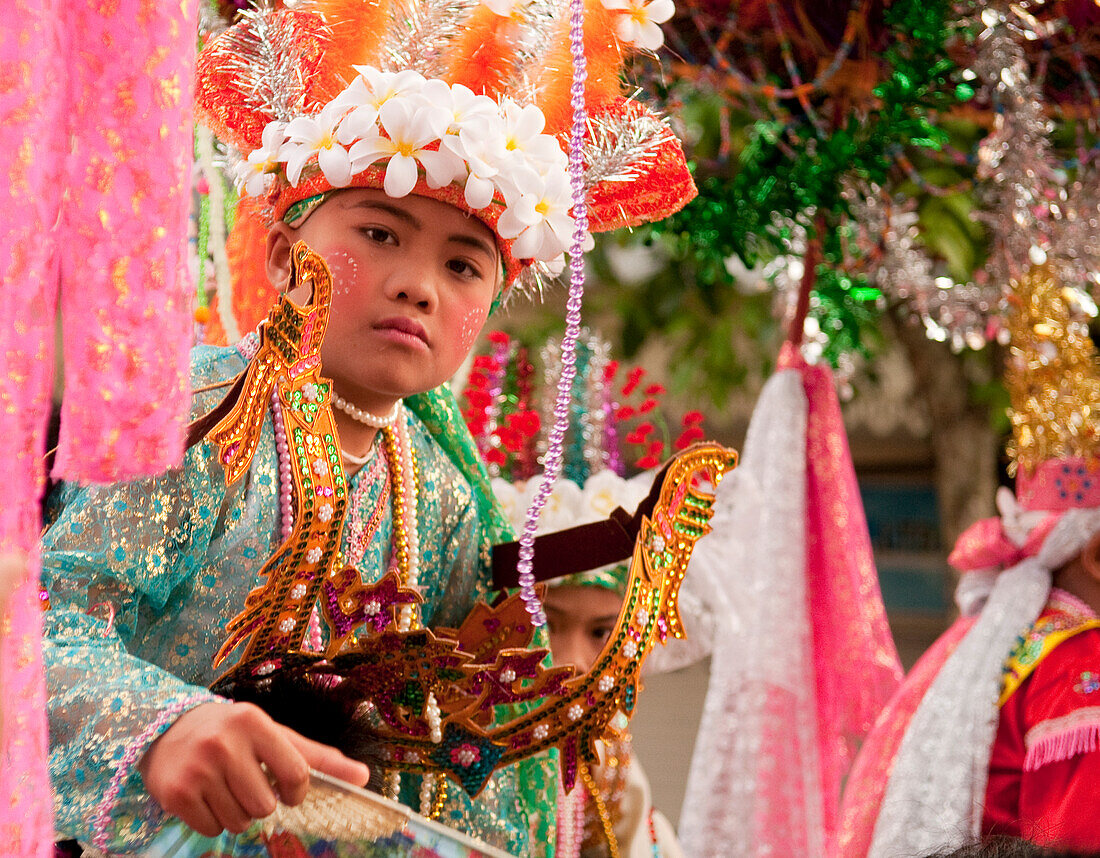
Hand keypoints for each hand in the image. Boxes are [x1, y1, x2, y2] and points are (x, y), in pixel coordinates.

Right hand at [138, 701, 368, 836]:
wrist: (167, 728)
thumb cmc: (234, 733)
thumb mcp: (275, 734)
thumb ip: (318, 757)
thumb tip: (364, 777)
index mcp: (254, 722)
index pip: (296, 773)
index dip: (297, 791)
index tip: (290, 790)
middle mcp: (223, 743)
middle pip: (266, 805)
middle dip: (262, 802)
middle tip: (248, 783)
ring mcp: (197, 769)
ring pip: (240, 821)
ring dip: (238, 813)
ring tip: (226, 787)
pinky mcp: (175, 794)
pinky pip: (212, 829)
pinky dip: (214, 821)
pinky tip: (206, 795)